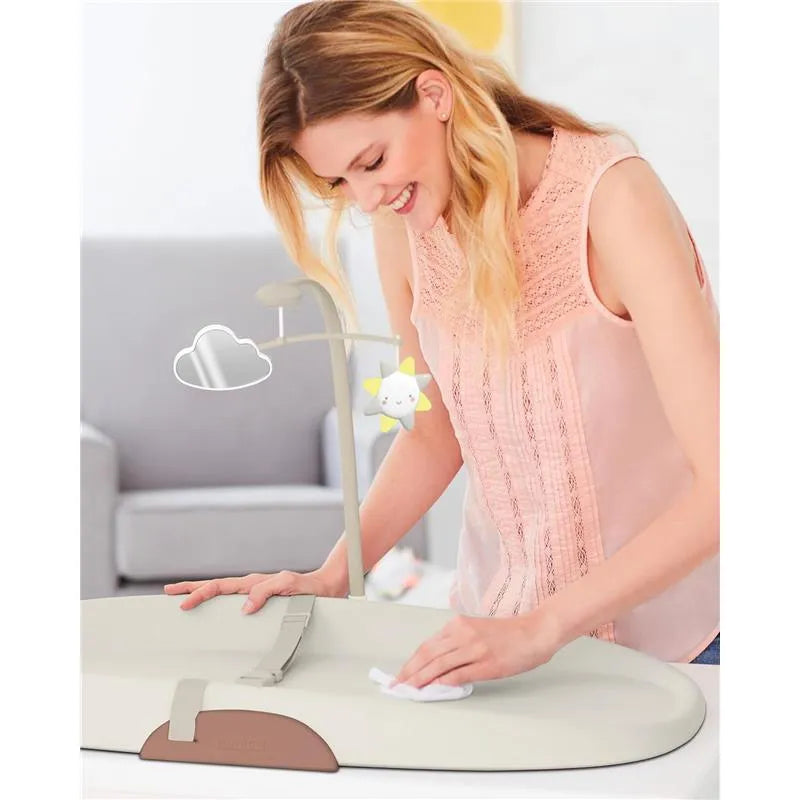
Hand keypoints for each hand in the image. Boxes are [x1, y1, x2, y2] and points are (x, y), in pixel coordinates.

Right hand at [163, 567, 346, 612]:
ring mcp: (253, 593)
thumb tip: (245, 606)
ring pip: (222, 593)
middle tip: (168, 593)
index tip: (184, 603)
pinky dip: (217, 602)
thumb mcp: (289, 586)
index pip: (220, 587)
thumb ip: (267, 592)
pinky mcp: (259, 600)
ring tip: (182, 598)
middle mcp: (250, 586)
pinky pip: (233, 601)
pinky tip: (212, 610)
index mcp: (253, 582)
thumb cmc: (308, 588)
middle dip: (191, 589)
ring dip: (201, 594)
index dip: (200, 594)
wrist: (324, 587)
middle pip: (215, 586)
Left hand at [390, 608, 563, 688]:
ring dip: (421, 679)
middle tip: (397, 685)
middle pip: (428, 654)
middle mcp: (463, 634)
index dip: (411, 661)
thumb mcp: (478, 630)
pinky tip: (432, 690)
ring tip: (409, 690)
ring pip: (439, 665)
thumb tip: (438, 663)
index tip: (401, 673)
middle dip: (409, 671)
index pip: (428, 645)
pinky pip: (458, 674)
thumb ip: (458, 642)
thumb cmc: (509, 633)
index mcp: (459, 625)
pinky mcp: (487, 664)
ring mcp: (474, 649)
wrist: (536, 631)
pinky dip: (442, 683)